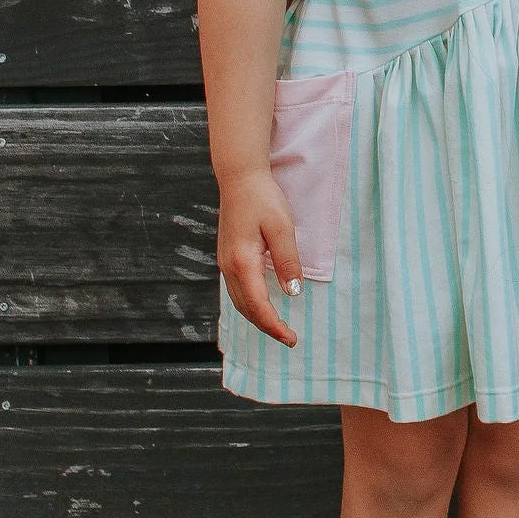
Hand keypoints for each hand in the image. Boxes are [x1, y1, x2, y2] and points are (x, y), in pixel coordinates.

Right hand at [217, 171, 304, 344]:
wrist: (239, 179)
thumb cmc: (263, 199)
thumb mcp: (282, 228)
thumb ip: (287, 262)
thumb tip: (293, 292)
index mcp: (243, 262)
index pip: (258, 305)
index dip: (274, 326)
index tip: (291, 339)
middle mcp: (229, 267)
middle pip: (246, 309)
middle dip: (267, 327)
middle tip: (289, 339)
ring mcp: (225, 263)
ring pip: (240, 301)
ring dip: (257, 317)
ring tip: (278, 327)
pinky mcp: (227, 257)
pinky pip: (237, 290)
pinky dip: (250, 304)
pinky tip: (262, 305)